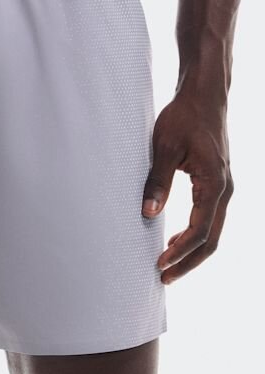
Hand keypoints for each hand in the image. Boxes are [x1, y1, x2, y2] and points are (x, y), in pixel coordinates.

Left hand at [142, 92, 232, 283]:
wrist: (204, 96)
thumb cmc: (184, 117)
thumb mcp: (164, 147)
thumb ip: (157, 180)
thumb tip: (148, 213)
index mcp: (214, 183)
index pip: (200, 231)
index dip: (179, 252)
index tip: (159, 264)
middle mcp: (225, 189)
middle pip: (211, 239)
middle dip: (187, 261)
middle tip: (163, 277)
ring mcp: (223, 187)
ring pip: (212, 231)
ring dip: (191, 251)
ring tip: (167, 265)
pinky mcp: (217, 183)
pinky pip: (210, 218)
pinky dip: (194, 234)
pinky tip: (175, 240)